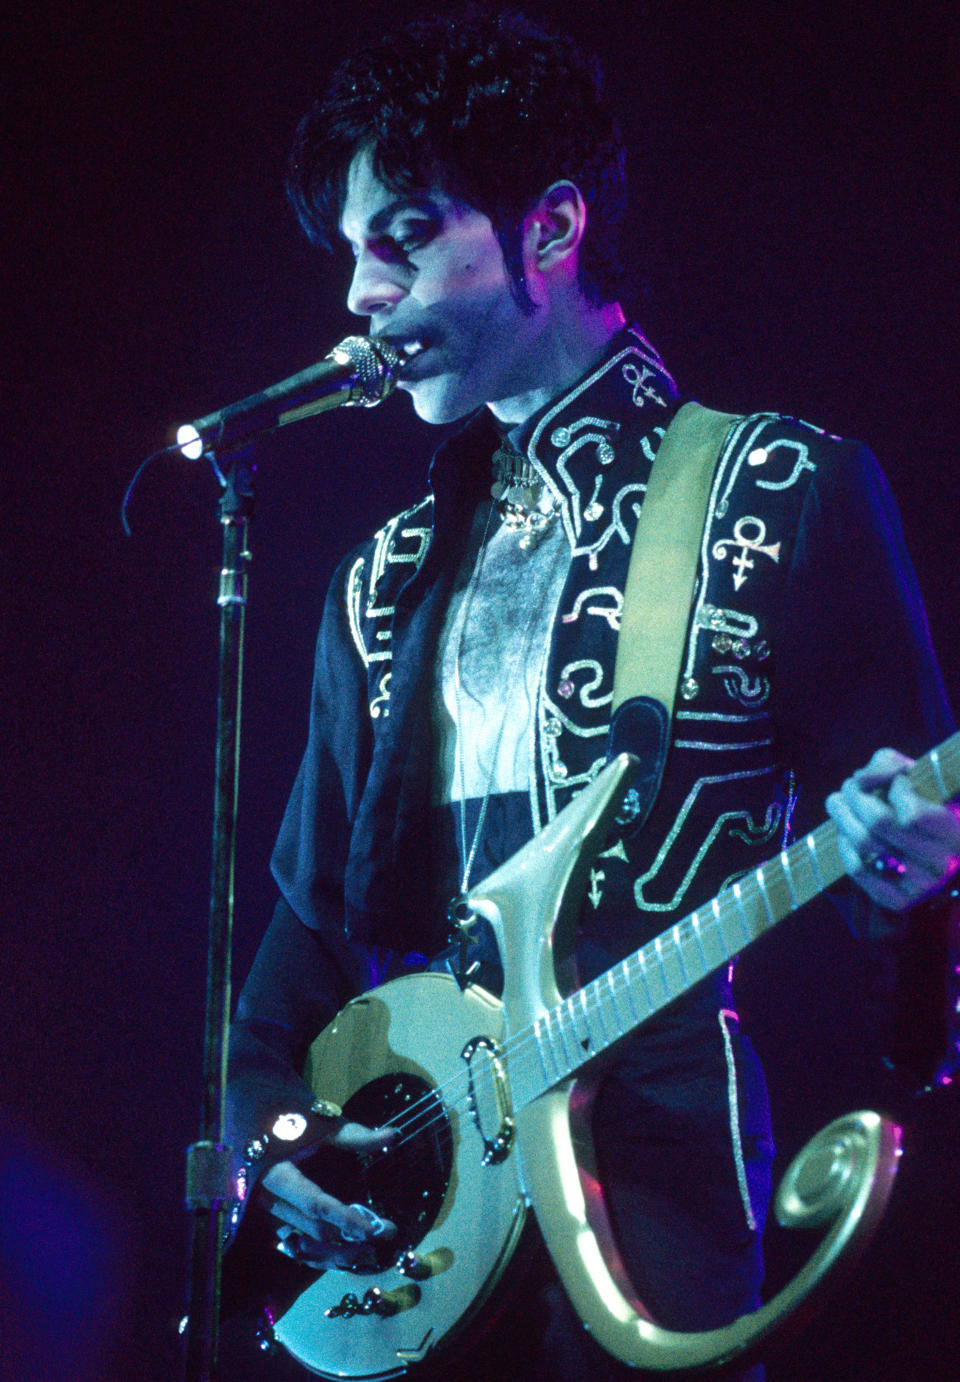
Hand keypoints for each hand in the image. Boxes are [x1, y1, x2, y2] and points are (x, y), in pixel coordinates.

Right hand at [261, 1121, 396, 1269]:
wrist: (252, 1122)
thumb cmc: (287, 1119)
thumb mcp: (319, 1125)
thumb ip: (354, 1136)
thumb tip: (393, 1135)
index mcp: (278, 1175)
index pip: (315, 1203)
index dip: (345, 1218)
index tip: (375, 1229)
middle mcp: (270, 1202)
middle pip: (313, 1231)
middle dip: (351, 1239)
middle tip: (387, 1235)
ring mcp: (268, 1217)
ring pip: (305, 1249)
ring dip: (338, 1257)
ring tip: (371, 1258)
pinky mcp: (271, 1224)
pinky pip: (297, 1250)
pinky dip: (321, 1258)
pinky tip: (346, 1260)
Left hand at [826, 747, 959, 911]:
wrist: (933, 853)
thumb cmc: (923, 805)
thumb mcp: (916, 777)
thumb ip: (889, 764)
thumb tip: (861, 777)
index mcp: (954, 832)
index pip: (912, 813)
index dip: (893, 789)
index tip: (892, 781)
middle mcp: (941, 863)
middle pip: (879, 823)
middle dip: (855, 796)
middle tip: (848, 787)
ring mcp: (920, 886)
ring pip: (865, 845)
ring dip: (843, 817)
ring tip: (838, 803)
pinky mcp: (898, 900)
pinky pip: (859, 870)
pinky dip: (845, 846)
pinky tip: (846, 834)